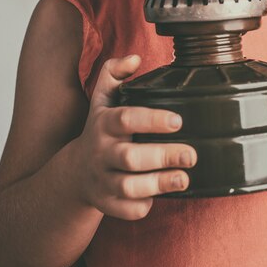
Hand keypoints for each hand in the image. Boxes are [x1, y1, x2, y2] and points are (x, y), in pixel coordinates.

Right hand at [75, 54, 196, 219]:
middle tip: (192, 154)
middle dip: (163, 156)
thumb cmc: (99, 131)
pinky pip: (126, 209)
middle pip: (131, 157)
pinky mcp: (107, 204)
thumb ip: (114, 72)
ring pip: (129, 187)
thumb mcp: (102, 99)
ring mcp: (103, 180)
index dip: (152, 120)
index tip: (178, 121)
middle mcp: (102, 152)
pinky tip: (159, 196)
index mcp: (104, 124)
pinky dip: (142, 206)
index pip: (126, 119)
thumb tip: (135, 58)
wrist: (74, 173)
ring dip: (158, 183)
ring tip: (184, 178)